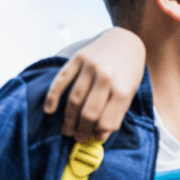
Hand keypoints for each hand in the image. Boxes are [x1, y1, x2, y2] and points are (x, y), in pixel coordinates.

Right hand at [44, 27, 145, 142]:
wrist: (126, 41)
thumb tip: (99, 136)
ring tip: (67, 131)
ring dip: (68, 120)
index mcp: (123, 90)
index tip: (93, 137)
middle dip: (82, 130)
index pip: (106, 121)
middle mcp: (106, 78)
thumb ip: (116, 114)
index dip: (99, 133)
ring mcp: (91, 67)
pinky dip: (53, 96)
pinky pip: (62, 80)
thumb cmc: (128, 72)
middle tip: (78, 137)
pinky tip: (49, 110)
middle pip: (89, 113)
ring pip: (74, 100)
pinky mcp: (78, 58)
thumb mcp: (129, 93)